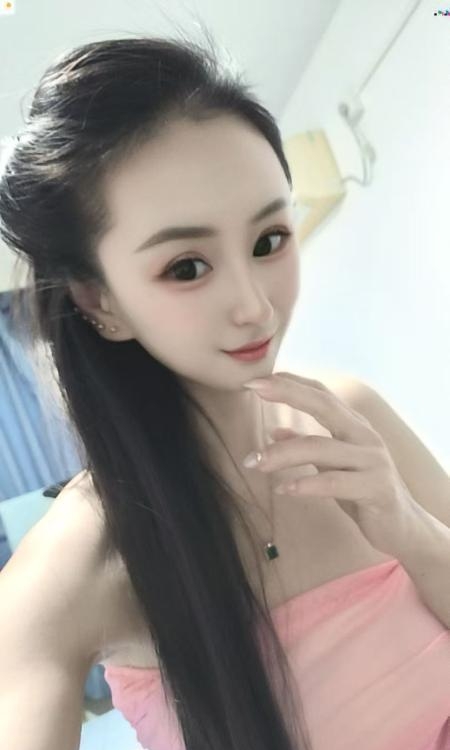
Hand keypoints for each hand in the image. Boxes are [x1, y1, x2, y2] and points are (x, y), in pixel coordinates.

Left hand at [242, 371, 419, 557]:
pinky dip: (306, 484)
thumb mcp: (332, 466)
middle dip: (288, 393)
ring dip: (283, 453)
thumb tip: (274, 431)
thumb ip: (307, 447)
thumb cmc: (363, 491)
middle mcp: (364, 436)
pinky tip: (283, 489)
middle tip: (254, 390)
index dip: (290, 383)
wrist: (403, 527)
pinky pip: (335, 483)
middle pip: (324, 405)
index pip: (320, 394)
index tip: (257, 379)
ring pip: (321, 448)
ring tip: (255, 461)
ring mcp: (372, 460)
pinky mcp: (376, 488)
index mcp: (353, 426)